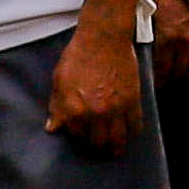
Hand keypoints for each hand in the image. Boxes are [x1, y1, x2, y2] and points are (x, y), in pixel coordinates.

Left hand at [47, 22, 144, 154]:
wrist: (103, 38)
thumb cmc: (79, 55)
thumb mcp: (59, 80)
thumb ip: (56, 106)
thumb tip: (52, 127)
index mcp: (74, 109)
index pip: (76, 135)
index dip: (79, 135)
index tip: (82, 134)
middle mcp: (95, 113)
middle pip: (98, 142)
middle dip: (97, 145)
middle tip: (99, 145)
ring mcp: (115, 108)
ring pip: (118, 139)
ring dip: (116, 147)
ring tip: (116, 150)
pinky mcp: (132, 100)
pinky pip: (135, 124)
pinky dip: (134, 131)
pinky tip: (132, 133)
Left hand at [147, 0, 188, 76]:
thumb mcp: (151, 10)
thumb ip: (147, 32)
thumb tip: (140, 49)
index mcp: (167, 35)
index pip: (159, 67)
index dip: (155, 78)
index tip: (151, 81)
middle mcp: (184, 41)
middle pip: (175, 71)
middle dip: (167, 78)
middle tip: (162, 81)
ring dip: (183, 73)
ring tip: (176, 74)